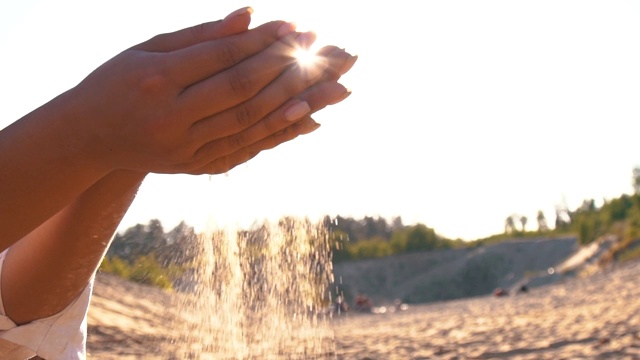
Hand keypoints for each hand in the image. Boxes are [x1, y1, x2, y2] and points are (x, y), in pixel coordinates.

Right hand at [69, 16, 327, 173]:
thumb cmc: (118, 81)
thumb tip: (251, 15)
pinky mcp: (195, 166)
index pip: (222, 57)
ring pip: (251, 123)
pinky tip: (311, 118)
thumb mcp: (149, 48)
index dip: (263, 42)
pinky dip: (280, 133)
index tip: (297, 27)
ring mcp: (184, 148)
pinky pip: (247, 149)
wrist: (90, 137)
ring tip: (337, 87)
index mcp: (156, 79)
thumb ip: (201, 34)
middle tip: (326, 51)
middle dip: (288, 68)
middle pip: (243, 91)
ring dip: (298, 103)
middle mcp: (171, 117)